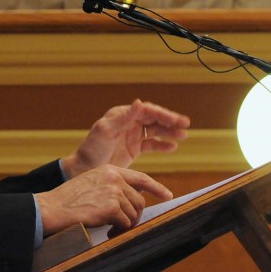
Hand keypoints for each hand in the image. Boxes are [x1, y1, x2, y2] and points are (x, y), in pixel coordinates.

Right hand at [36, 164, 172, 234]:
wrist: (53, 207)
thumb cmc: (69, 200)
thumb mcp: (92, 183)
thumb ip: (111, 186)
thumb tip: (133, 200)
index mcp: (109, 170)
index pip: (141, 178)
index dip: (156, 188)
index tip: (167, 196)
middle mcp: (114, 177)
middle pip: (139, 200)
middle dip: (134, 215)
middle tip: (122, 225)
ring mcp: (113, 191)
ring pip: (134, 213)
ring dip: (126, 224)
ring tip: (112, 228)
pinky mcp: (111, 206)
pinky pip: (125, 222)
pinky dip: (119, 230)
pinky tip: (108, 231)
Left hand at [61, 99, 189, 178]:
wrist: (84, 169)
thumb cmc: (92, 149)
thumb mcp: (106, 131)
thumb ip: (123, 117)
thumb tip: (139, 102)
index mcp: (122, 115)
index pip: (147, 110)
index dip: (163, 114)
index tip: (176, 120)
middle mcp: (129, 122)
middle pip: (154, 118)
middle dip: (170, 121)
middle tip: (186, 124)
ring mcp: (132, 135)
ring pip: (155, 131)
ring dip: (169, 132)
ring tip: (183, 135)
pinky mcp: (134, 149)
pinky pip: (152, 145)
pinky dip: (162, 145)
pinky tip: (173, 147)